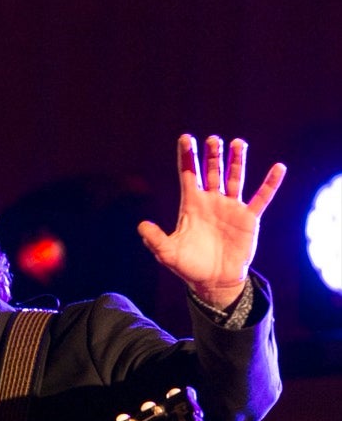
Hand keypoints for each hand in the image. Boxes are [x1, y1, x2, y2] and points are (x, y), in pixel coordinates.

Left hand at [138, 134, 285, 307]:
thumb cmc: (189, 267)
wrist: (214, 282)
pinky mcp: (248, 218)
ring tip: (238, 143)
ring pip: (234, 178)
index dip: (187, 157)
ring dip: (236, 161)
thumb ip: (155, 239)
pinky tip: (278, 168)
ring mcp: (231, 208)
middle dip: (212, 155)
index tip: (185, 138)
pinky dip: (270, 184)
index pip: (189, 175)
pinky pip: (261, 198)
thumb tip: (141, 226)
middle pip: (212, 171)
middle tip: (213, 140)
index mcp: (192, 205)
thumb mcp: (168, 253)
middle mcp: (211, 201)